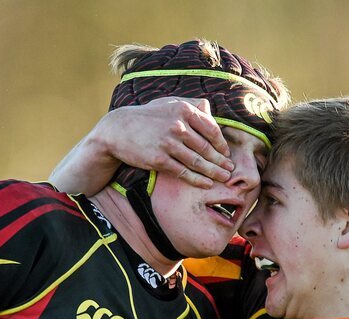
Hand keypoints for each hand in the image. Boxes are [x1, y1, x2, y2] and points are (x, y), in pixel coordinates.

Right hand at [94, 97, 233, 187]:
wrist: (117, 130)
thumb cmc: (146, 117)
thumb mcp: (167, 104)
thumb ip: (189, 105)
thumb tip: (209, 108)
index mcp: (183, 110)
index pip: (211, 129)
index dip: (221, 143)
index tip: (226, 153)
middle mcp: (177, 126)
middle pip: (206, 148)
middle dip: (220, 160)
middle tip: (230, 169)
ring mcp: (168, 143)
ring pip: (197, 161)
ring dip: (213, 171)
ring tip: (223, 178)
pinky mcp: (159, 159)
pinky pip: (183, 172)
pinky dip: (197, 179)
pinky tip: (206, 183)